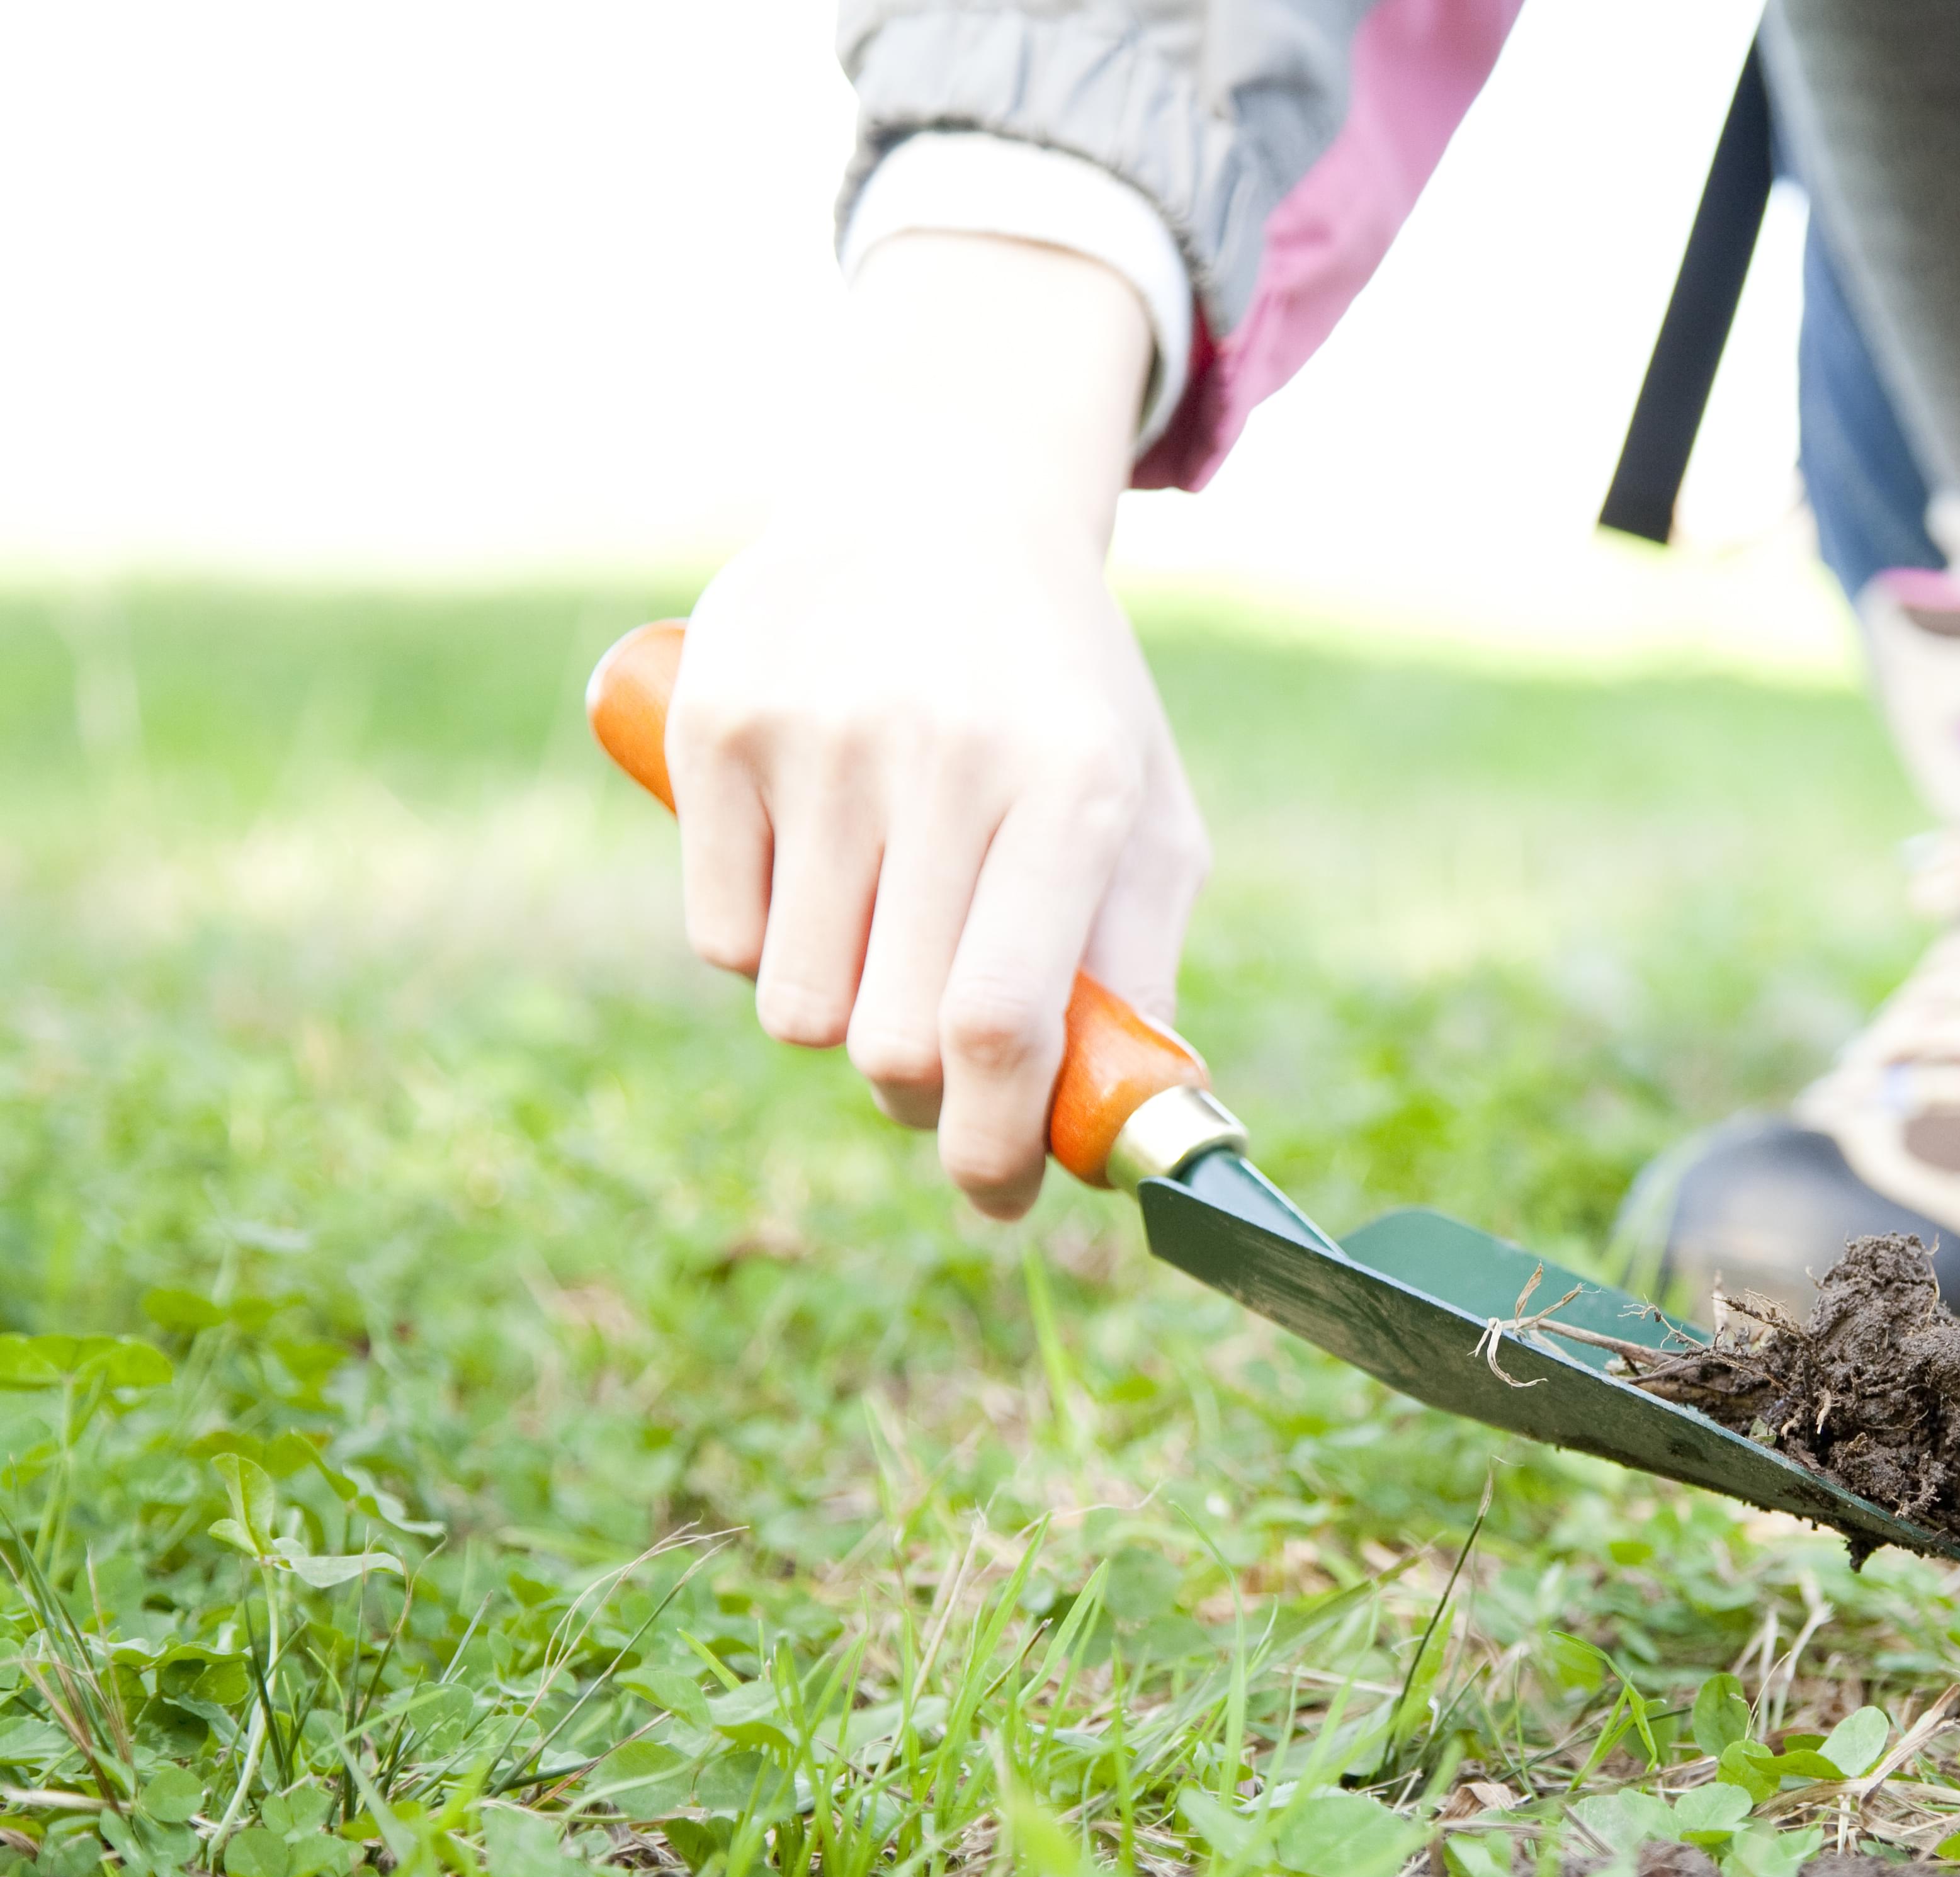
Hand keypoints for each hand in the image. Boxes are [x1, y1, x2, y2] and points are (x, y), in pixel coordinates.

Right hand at [664, 231, 1206, 1219]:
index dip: (993, 1145)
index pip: (1003, 1021)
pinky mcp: (714, 719)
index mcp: (1074, 789)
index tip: (997, 1192)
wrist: (943, 502)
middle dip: (921, 1097)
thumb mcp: (1146, 813)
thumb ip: (1141, 973)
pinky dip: (765, 947)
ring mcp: (818, 735)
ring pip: (794, 1006)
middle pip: (892, 1038)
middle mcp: (944, 758)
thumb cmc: (1063, 698)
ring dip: (841, 1019)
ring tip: (884, 941)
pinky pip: (720, 935)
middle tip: (942, 1071)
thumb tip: (1122, 1136)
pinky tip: (815, 873)